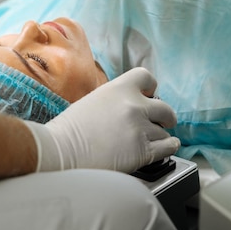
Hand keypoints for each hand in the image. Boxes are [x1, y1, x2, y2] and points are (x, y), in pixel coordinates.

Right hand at [26, 67, 179, 172]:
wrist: (61, 152)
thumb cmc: (68, 131)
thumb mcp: (93, 100)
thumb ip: (115, 100)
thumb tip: (128, 107)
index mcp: (119, 88)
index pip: (147, 77)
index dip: (150, 88)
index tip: (150, 96)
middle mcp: (134, 105)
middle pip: (165, 108)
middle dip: (163, 117)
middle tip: (160, 122)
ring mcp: (140, 128)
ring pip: (165, 131)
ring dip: (159, 136)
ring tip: (150, 141)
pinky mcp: (143, 151)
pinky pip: (169, 147)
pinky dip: (169, 148)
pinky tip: (164, 148)